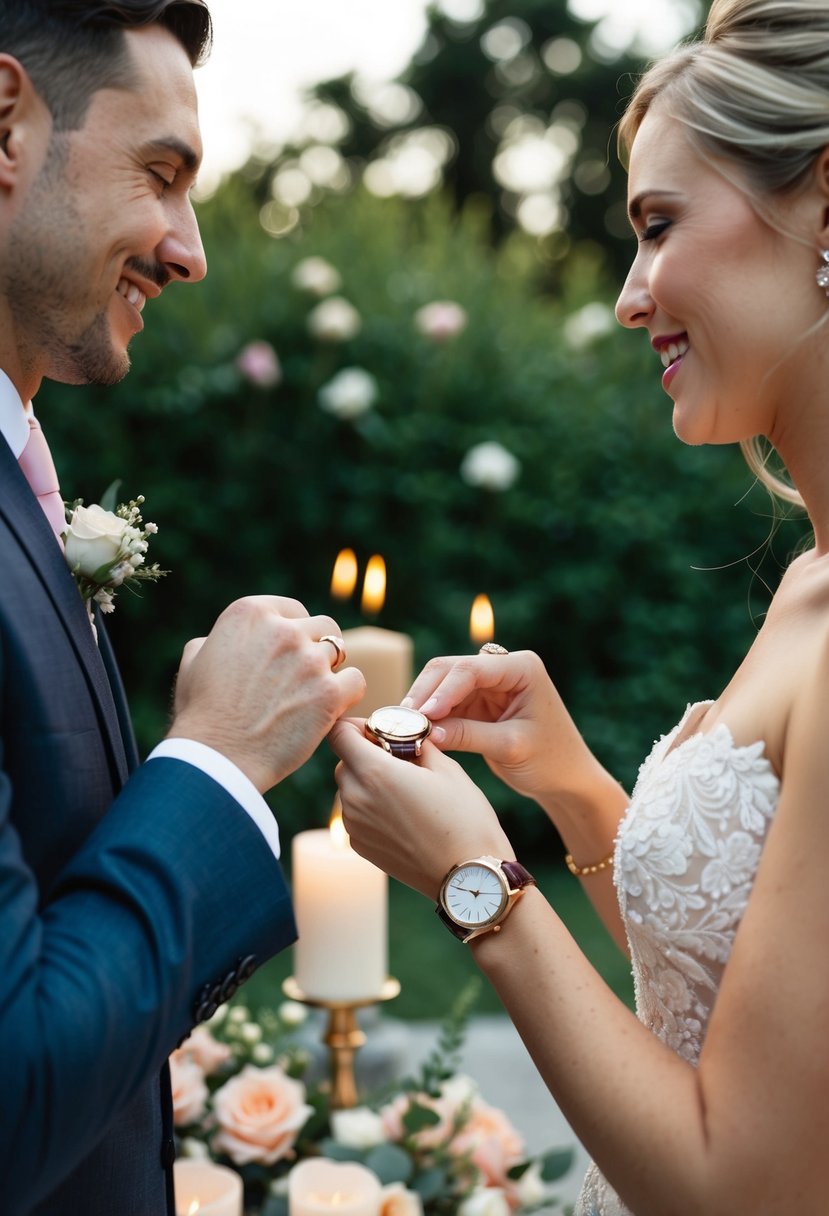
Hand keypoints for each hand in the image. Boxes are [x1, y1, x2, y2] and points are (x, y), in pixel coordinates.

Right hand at [168, 596, 364, 791]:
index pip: (294, 610)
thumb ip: (216, 638)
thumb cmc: (201, 714)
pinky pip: (356, 680)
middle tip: (302, 678)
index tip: (289, 654)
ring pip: (340, 652)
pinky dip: (347, 695)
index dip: (295, 632)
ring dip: (329, 671)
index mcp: (250, 613)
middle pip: (322, 627)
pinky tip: (330, 709)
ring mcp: (308, 660)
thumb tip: (231, 638)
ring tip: (310, 697)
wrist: (216, 757)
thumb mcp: (194, 662)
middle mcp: (282, 630)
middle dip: (315, 649)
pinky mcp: (329, 692)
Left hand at [328, 719, 512, 899]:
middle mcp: (355, 799)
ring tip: (407, 789)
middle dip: (366, 753)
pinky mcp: (360, 847)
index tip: (379, 731)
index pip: (339, 733)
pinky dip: (372, 805)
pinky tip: (404, 814)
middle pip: (343, 761)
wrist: (469, 877)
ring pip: (350, 788)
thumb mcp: (446, 768)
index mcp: (374, 773)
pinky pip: (356, 813)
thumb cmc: (465, 819)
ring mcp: (354, 826)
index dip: (356, 726)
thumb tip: (403, 733)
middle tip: (401, 759)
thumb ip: (415, 744)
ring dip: (369, 781)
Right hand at [405, 650, 607, 809]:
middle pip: (450, 670)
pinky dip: (431, 717)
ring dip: (424, 705)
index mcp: (522, 668)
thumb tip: (428, 731)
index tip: (422, 716)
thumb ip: (470, 735)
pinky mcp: (478, 703)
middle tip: (402, 722)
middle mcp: (503, 668)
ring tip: (403, 729)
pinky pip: (446, 704)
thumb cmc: (551, 761)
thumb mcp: (511, 747)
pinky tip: (415, 733)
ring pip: (442, 685)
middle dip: (426, 694)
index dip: (443, 691)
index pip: (471, 669)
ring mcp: (489, 684)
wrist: (566, 779)